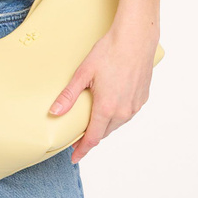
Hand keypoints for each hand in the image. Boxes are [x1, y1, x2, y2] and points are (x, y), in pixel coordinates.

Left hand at [47, 21, 160, 163]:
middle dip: (91, 136)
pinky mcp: (142, 98)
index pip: (92, 138)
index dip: (82, 150)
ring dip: (104, 125)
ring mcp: (135, 106)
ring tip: (92, 120)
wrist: (135, 39)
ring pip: (117, 124)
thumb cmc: (109, 52)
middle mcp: (123, 111)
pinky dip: (117, 115)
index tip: (74, 157)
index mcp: (107, 108)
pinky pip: (127, 114)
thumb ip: (69, 95)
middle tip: (78, 135)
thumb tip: (54, 112)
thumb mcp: (83, 73)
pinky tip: (110, 106)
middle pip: (104, 132)